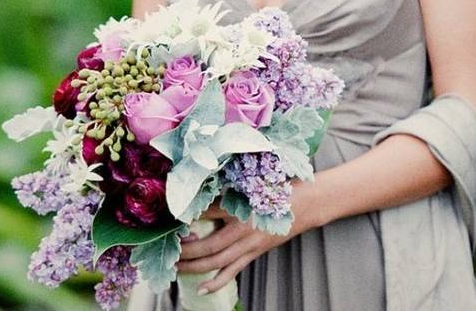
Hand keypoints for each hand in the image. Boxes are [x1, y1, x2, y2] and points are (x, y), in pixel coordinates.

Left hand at [177, 181, 319, 294]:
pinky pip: (233, 270)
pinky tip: (201, 290)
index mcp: (242, 207)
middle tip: (170, 250)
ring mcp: (250, 244)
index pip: (208, 213)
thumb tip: (200, 197)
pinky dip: (217, 282)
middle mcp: (244, 228)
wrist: (306, 205)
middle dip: (186, 251)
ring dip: (194, 267)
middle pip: (209, 245)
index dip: (188, 217)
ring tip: (176, 268)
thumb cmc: (278, 191)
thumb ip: (226, 193)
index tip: (171, 218)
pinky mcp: (255, 253)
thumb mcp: (251, 186)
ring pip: (217, 261)